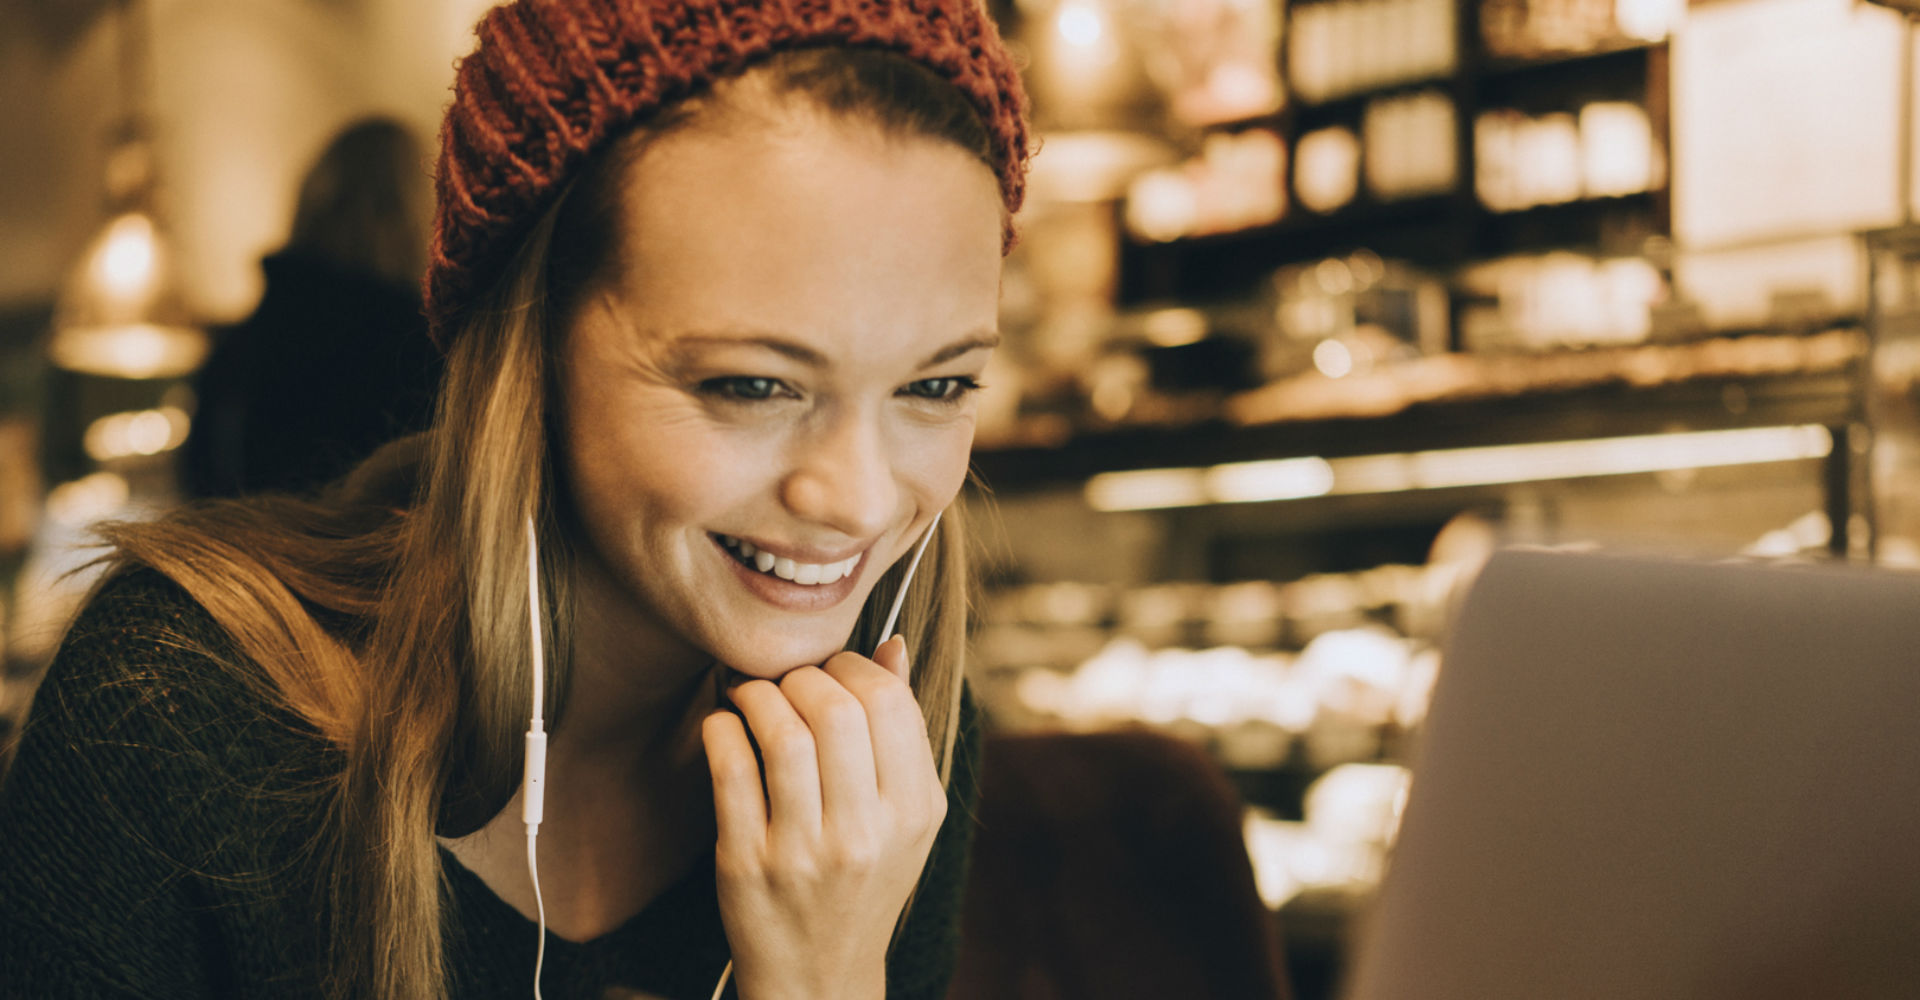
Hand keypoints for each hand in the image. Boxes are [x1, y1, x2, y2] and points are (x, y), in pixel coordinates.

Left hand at [701, 638, 946, 999]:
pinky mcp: (746, 864)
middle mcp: (864, 834)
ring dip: (759, 694)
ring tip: (752, 695)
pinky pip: (730, 767)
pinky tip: (725, 724)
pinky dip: (722, 727)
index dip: (853, 668)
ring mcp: (803, 852)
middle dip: (803, 676)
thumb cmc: (863, 879)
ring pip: (782, 732)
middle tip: (787, 682)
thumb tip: (892, 646)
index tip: (831, 671)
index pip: (890, 703)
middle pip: (836, 709)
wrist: (818, 974)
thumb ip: (902, 733)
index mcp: (913, 812)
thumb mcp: (905, 817)